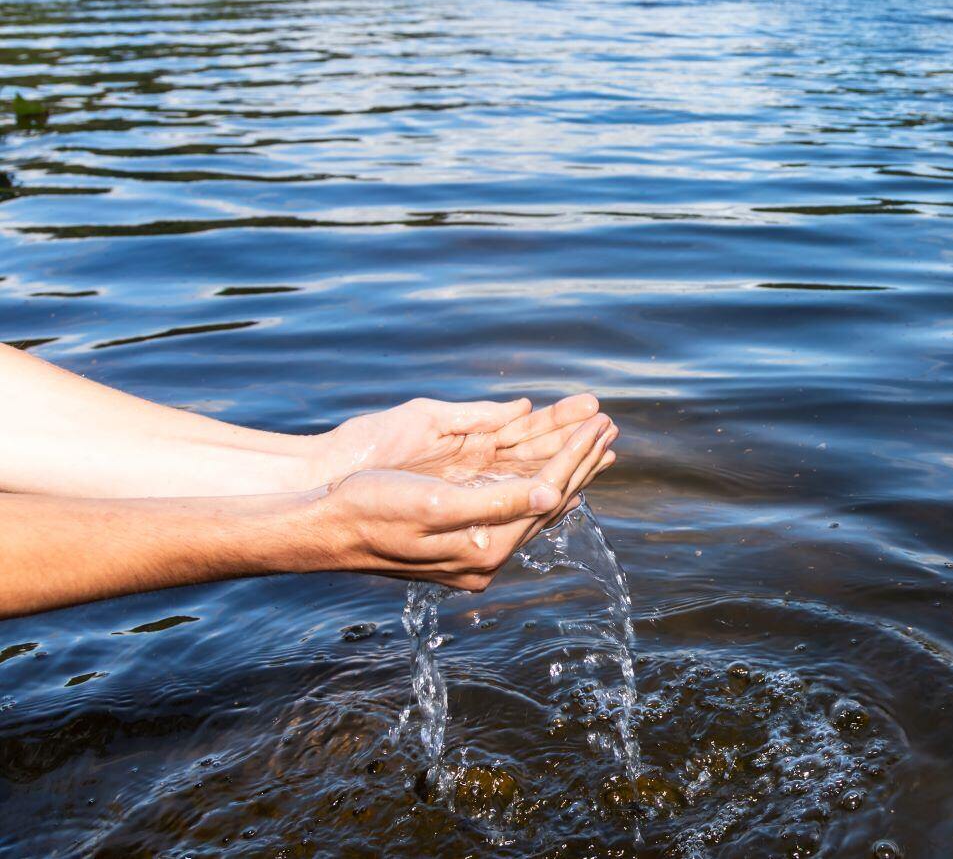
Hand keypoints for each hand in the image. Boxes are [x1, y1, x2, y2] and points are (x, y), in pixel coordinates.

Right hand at [304, 412, 619, 590]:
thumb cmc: (371, 511)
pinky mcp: (456, 533)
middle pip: (547, 498)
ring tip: (592, 439)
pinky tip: (545, 467)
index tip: (600, 423)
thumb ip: (498, 503)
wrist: (321, 528)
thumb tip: (551, 498)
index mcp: (487, 548)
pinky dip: (533, 476)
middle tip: (609, 425)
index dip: (576, 455)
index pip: (548, 494)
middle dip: (579, 458)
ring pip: (531, 498)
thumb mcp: (436, 504)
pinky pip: (509, 501)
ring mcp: (472, 546)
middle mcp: (486, 552)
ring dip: (562, 465)